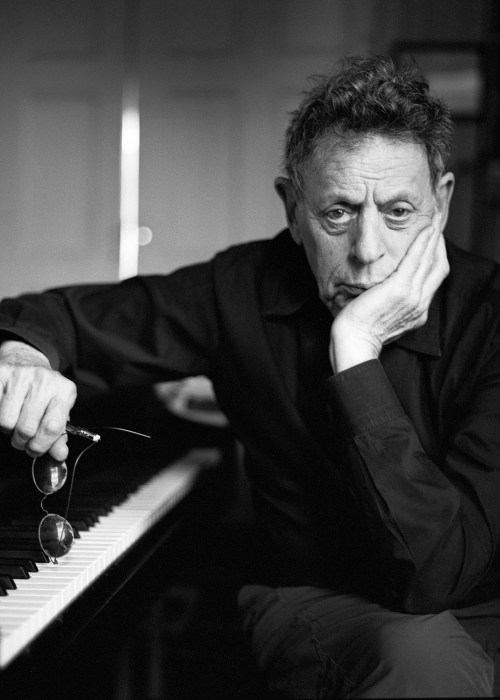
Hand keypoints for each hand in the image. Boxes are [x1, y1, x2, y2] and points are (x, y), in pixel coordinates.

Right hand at [0, 340, 76, 458]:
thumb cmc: (43, 393)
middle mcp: (45, 380)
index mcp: (64, 391)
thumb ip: (59, 436)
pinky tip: (5, 409)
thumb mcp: (57, 412)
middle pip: (27, 428)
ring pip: (6, 421)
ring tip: (14, 421)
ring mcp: (21, 375)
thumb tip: (60, 455)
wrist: (26, 363)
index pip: (52, 427)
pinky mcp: (1, 374)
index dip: (41, 445)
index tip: (35, 449)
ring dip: (8, 429)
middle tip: (23, 439)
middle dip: (22, 441)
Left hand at [330, 212, 448, 372]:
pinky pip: (416, 259)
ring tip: (436, 220)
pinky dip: (423, 242)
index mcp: (416, 311)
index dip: (435, 258)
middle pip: (438, 267)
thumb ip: (388, 305)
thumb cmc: (358, 332)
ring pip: (431, 260)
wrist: (353, 342)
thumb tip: (381, 293)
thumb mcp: (380, 318)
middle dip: (439, 244)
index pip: (433, 279)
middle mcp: (419, 304)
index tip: (433, 242)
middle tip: (438, 224)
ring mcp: (412, 296)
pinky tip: (426, 229)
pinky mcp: (400, 289)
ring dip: (435, 238)